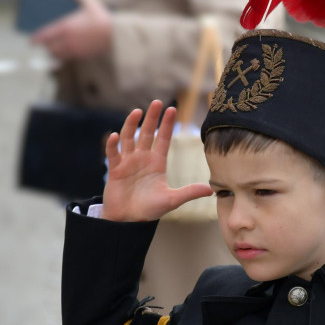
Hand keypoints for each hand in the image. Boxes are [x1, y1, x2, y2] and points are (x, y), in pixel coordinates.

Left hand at [30, 0, 111, 62]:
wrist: (113, 35)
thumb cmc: (101, 20)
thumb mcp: (91, 3)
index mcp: (66, 26)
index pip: (45, 35)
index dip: (37, 38)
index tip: (31, 41)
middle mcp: (67, 40)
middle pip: (49, 47)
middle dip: (45, 46)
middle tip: (42, 45)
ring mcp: (74, 49)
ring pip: (57, 54)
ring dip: (53, 53)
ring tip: (52, 51)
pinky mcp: (81, 55)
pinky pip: (67, 58)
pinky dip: (63, 57)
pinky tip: (64, 54)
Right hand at [101, 100, 212, 221]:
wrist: (129, 221)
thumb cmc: (149, 210)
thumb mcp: (171, 200)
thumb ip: (189, 193)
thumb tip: (211, 190)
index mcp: (157, 163)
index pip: (163, 139)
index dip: (167, 124)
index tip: (172, 109)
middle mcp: (142, 159)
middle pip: (146, 133)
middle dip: (151, 118)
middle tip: (156, 102)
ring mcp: (128, 163)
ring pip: (129, 138)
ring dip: (131, 125)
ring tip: (137, 112)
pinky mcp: (115, 170)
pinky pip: (113, 155)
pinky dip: (113, 145)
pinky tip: (115, 136)